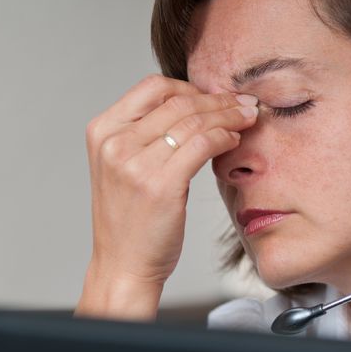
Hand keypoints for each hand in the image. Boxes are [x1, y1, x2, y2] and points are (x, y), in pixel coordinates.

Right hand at [75, 74, 257, 319]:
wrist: (123, 264)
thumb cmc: (129, 218)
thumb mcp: (125, 165)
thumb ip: (147, 132)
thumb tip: (194, 103)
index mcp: (103, 130)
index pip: (153, 88)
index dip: (190, 87)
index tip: (215, 96)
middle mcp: (115, 142)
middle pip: (178, 101)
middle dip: (218, 99)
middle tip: (244, 103)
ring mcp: (135, 163)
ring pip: (195, 120)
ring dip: (228, 115)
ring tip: (247, 118)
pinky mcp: (161, 184)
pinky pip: (203, 144)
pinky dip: (225, 136)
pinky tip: (234, 140)